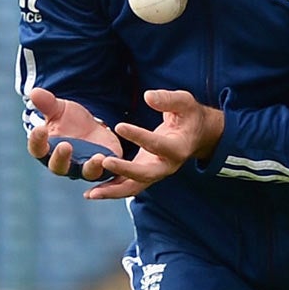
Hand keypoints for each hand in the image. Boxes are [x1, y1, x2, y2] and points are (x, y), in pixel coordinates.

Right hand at [27, 88, 122, 179]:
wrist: (92, 127)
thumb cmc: (69, 120)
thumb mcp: (59, 109)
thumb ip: (47, 104)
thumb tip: (33, 93)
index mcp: (48, 149)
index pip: (37, 149)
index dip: (37, 141)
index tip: (40, 129)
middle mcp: (64, 163)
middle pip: (58, 166)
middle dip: (61, 157)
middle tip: (65, 145)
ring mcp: (84, 167)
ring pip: (86, 172)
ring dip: (91, 166)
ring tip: (97, 157)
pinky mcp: (104, 168)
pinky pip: (107, 171)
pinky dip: (109, 167)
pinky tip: (110, 158)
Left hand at [87, 89, 225, 201]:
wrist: (197, 135)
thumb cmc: (189, 116)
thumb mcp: (184, 102)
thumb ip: (168, 99)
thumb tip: (148, 96)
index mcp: (178, 148)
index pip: (157, 144)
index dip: (139, 136)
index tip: (119, 126)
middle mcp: (167, 166)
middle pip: (145, 174)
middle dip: (125, 170)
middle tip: (105, 162)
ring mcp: (156, 173)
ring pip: (134, 188)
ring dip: (112, 191)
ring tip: (91, 193)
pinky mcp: (145, 175)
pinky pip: (128, 187)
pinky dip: (111, 190)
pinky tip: (92, 192)